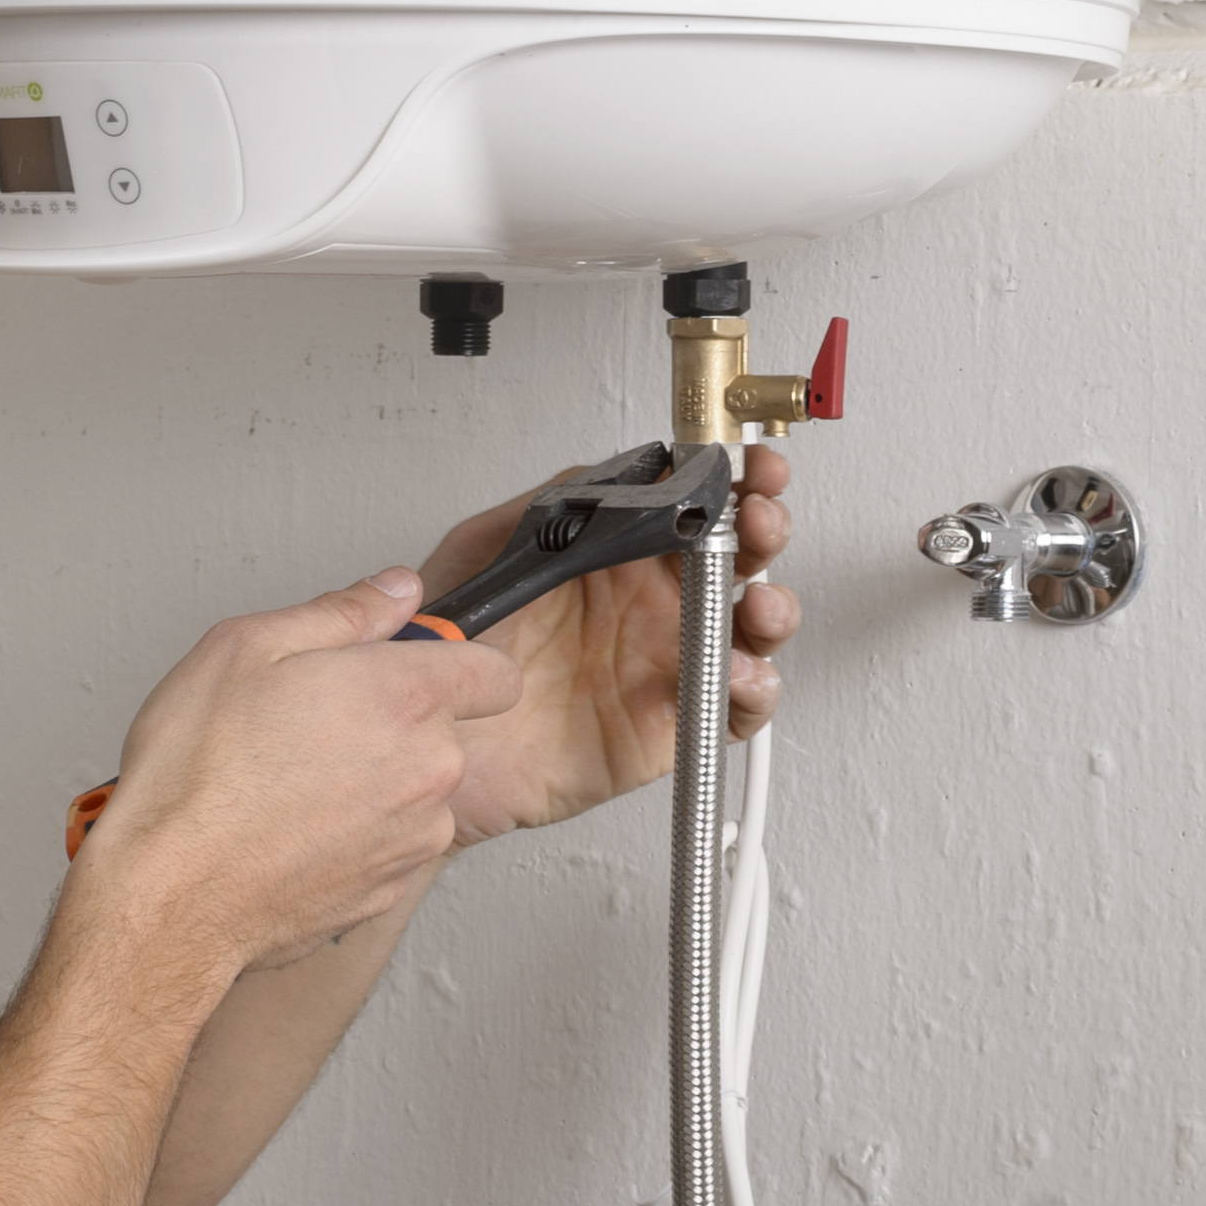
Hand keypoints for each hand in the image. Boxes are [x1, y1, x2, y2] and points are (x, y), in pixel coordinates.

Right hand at [72, 572, 523, 976]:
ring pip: (415, 794)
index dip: (456, 663)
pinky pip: (388, 846)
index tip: (408, 666)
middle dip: (389, 722)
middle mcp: (428, 771)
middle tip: (306, 722)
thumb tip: (395, 591)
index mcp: (404, 698)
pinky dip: (352, 836)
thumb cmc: (196, 776)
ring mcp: (414, 839)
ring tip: (289, 783)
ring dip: (371, 783)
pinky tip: (289, 830)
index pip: (494, 673)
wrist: (173, 895)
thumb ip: (343, 611)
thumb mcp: (247, 647)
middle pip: (442, 733)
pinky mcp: (389, 891)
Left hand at [418, 442, 801, 845]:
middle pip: (737, 558)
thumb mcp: (487, 548)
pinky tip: (737, 671)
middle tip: (760, 519)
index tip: (748, 468)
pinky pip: (733, 706)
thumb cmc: (449, 647)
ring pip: (749, 629)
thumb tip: (618, 471)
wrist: (432, 737)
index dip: (731, 483)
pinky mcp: (668, 724)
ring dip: (773, 609)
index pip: (693, 506)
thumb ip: (555, 502)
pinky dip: (753, 689)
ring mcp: (664, 662)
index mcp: (615, 556)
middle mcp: (648, 604)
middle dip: (764, 530)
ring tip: (759, 602)